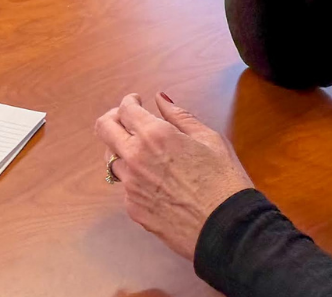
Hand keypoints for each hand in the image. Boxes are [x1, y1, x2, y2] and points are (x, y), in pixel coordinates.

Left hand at [95, 93, 251, 260]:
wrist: (227, 231)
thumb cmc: (225, 182)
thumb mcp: (210, 140)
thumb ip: (180, 116)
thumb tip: (161, 99)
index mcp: (155, 135)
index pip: (125, 109)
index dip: (129, 102)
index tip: (136, 102)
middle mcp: (136, 157)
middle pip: (104, 129)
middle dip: (113, 119)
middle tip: (127, 120)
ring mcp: (131, 185)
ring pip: (111, 159)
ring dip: (121, 150)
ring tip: (141, 152)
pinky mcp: (133, 208)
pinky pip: (125, 187)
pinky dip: (134, 178)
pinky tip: (154, 181)